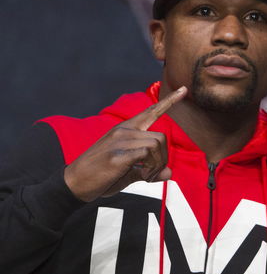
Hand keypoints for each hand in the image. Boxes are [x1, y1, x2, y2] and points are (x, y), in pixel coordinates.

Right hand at [64, 87, 186, 201]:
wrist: (74, 183)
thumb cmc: (101, 176)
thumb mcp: (128, 172)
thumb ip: (150, 170)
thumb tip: (170, 173)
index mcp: (125, 130)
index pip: (150, 112)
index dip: (169, 102)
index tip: (184, 90)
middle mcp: (123, 131)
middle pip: (161, 138)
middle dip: (163, 159)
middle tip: (151, 174)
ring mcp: (119, 141)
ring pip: (156, 144)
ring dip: (157, 165)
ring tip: (145, 176)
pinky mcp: (117, 154)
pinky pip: (147, 153)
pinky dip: (150, 168)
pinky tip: (141, 176)